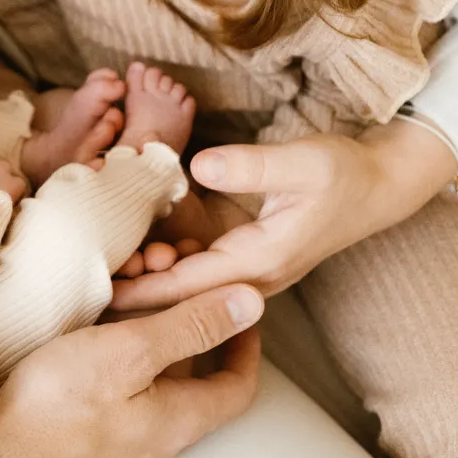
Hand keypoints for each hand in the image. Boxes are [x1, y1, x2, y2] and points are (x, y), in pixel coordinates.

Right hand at [0, 285, 263, 457]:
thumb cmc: (59, 403)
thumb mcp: (129, 351)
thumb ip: (191, 326)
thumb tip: (253, 303)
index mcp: (181, 422)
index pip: (239, 385)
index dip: (247, 343)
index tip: (240, 304)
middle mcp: (160, 441)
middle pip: (197, 382)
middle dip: (194, 328)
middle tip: (179, 286)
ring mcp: (124, 446)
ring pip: (158, 385)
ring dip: (156, 339)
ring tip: (135, 296)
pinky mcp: (91, 442)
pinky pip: (127, 394)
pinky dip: (127, 357)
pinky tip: (99, 332)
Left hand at [108, 119, 457, 309]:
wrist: (373, 184)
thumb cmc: (340, 173)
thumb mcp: (300, 162)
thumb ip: (250, 165)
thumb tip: (198, 165)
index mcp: (260, 261)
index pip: (190, 286)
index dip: (143, 291)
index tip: (101, 294)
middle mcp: (249, 272)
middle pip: (180, 292)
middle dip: (133, 287)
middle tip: (84, 276)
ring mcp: (244, 264)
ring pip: (184, 278)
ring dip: (144, 272)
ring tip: (95, 261)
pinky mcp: (240, 249)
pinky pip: (194, 260)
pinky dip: (162, 253)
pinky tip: (128, 242)